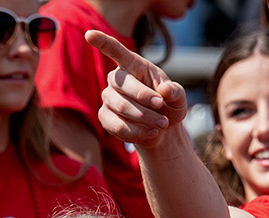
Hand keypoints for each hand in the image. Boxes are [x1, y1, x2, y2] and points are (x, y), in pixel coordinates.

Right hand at [88, 30, 187, 147]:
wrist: (161, 128)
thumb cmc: (169, 106)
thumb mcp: (179, 98)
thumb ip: (175, 92)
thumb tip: (165, 89)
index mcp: (134, 66)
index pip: (117, 51)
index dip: (103, 42)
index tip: (89, 34)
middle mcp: (117, 79)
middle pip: (123, 85)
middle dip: (145, 100)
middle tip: (163, 111)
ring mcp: (108, 98)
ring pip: (121, 106)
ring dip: (145, 118)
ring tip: (162, 124)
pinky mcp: (105, 117)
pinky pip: (117, 125)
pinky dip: (137, 132)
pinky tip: (151, 132)